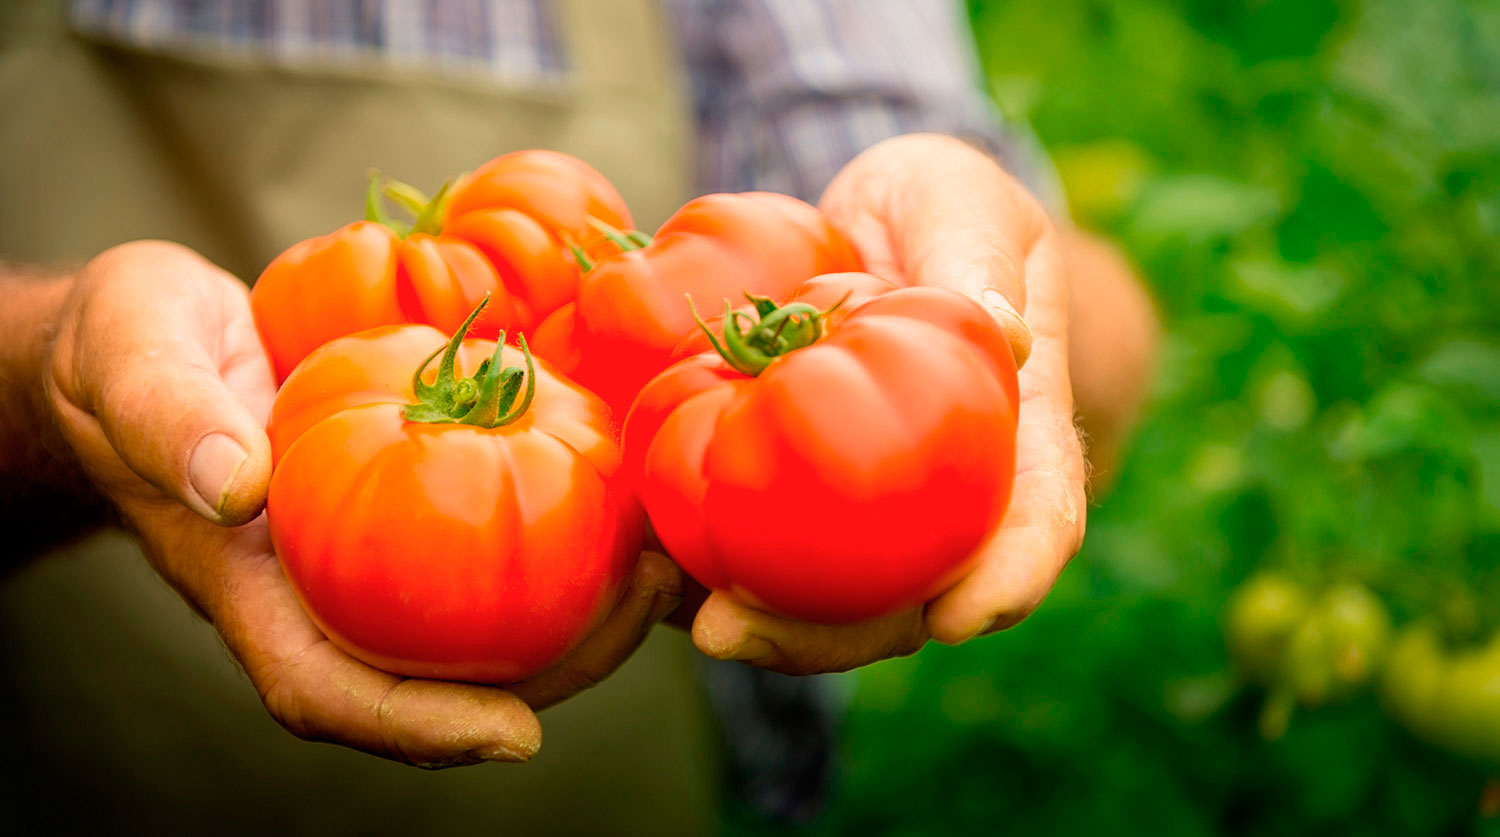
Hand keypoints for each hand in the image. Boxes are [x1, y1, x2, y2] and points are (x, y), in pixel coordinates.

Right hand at [42, 240, 682, 765]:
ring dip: (582, 609)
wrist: (153, 334)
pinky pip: (492, 542)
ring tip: (663, 560)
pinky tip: (627, 491)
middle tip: (648, 603)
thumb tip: (235, 483)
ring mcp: (374, 554)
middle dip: (553, 667)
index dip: (422, 728)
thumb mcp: (134, 360)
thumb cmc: (130, 350)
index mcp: (255, 587)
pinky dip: (565, 530)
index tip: (517, 737)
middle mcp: (329, 589)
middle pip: (440, 676)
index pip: (331, 691)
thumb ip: (170, 418)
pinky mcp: (412, 501)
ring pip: (484, 621)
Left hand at [688, 133, 1087, 673]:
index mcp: (1016, 430)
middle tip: (735, 632)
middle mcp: (945, 495)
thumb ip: (975, 256)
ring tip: (684, 620)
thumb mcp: (961, 201)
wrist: (871, 229)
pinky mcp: (792, 497)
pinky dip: (704, 569)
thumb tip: (1004, 331)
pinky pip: (756, 548)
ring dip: (759, 627)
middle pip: (908, 597)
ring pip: (828, 600)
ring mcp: (867, 508)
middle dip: (830, 638)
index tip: (959, 619)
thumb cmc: (936, 210)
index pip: (1038, 517)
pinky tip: (649, 567)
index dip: (1009, 577)